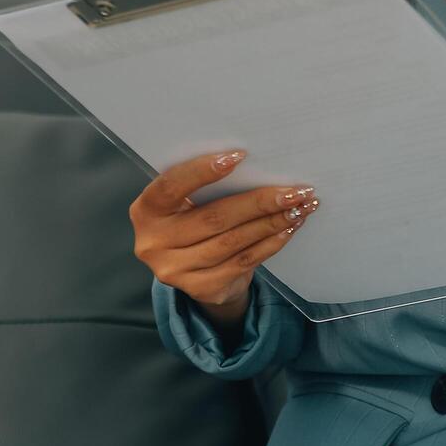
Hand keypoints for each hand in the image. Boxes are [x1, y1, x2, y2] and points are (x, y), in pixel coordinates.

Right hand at [129, 150, 316, 325]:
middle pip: (214, 217)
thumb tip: (256, 167)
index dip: (203, 171)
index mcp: (146, 211)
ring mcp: (175, 270)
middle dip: (259, 202)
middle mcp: (154, 243)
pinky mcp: (201, 289)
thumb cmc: (195, 225)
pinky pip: (244, 261)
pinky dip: (271, 243)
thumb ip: (207, 190)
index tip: (239, 156)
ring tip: (299, 209)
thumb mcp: (188, 205)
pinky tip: (289, 229)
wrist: (198, 274)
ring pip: (234, 241)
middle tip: (294, 191)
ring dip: (272, 223)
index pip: (171, 186)